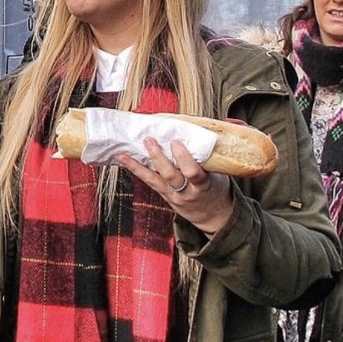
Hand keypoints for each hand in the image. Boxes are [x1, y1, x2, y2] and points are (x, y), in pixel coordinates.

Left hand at [115, 137, 233, 234]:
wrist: (212, 215)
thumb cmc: (216, 189)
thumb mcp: (219, 174)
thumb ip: (210, 157)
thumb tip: (208, 126)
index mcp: (203, 185)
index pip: (193, 173)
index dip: (184, 158)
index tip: (176, 142)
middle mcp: (186, 192)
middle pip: (171, 175)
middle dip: (159, 157)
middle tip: (150, 140)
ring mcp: (173, 195)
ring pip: (154, 179)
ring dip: (139, 164)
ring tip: (127, 150)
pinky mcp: (163, 195)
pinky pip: (148, 181)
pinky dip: (135, 169)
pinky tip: (123, 158)